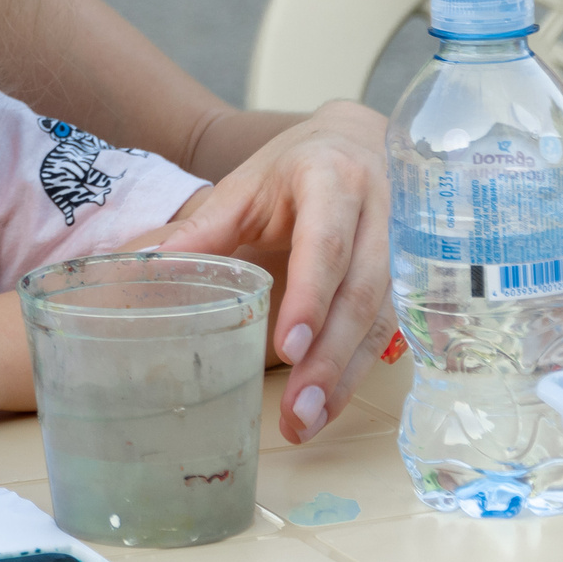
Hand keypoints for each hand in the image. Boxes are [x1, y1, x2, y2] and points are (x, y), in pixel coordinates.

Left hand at [160, 100, 392, 442]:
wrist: (356, 140)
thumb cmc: (293, 167)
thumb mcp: (245, 185)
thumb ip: (205, 227)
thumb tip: (148, 265)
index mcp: (333, 181)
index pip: (327, 245)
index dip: (310, 297)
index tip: (285, 348)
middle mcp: (381, 214)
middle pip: (362, 294)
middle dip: (328, 358)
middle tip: (296, 410)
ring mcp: (407, 249)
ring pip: (383, 321)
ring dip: (345, 377)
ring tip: (306, 421)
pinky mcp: (414, 279)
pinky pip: (392, 331)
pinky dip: (358, 371)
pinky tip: (330, 404)